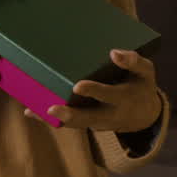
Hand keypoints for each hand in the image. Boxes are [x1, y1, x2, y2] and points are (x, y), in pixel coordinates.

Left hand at [28, 49, 161, 132]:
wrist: (144, 115)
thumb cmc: (141, 86)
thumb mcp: (146, 72)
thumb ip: (134, 61)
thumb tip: (114, 52)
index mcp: (123, 99)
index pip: (108, 95)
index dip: (94, 91)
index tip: (78, 85)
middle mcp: (108, 114)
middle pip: (87, 118)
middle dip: (70, 115)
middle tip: (51, 109)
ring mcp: (96, 122)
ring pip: (74, 124)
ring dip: (54, 119)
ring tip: (33, 110)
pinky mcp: (87, 123)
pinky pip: (68, 123)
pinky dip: (49, 119)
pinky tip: (31, 111)